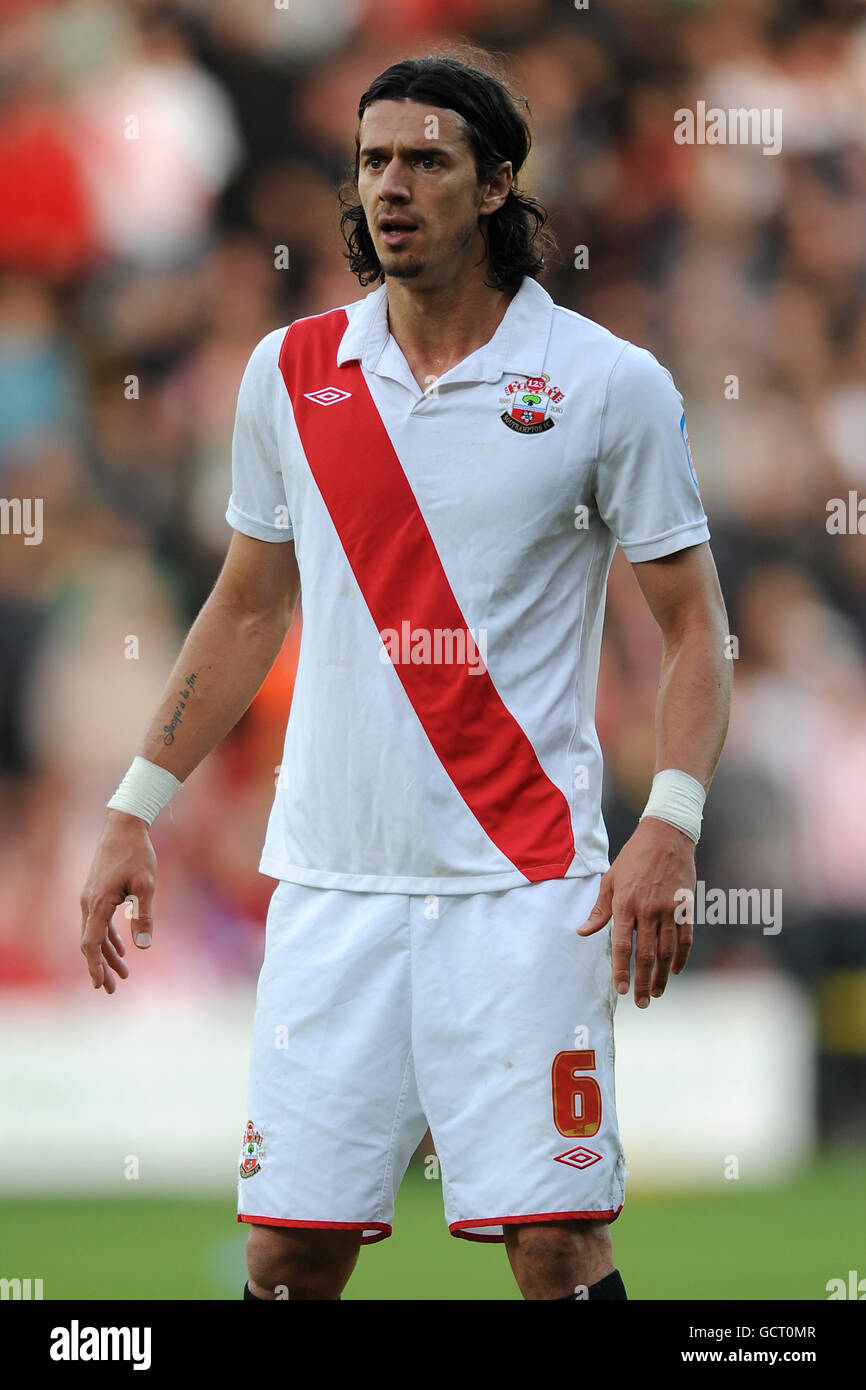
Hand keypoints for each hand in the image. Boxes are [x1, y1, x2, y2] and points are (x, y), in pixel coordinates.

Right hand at [79, 810, 156, 993]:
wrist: (124, 826)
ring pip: (96, 934)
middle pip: (91, 943)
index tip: (100, 985)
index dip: (95, 966)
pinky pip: (100, 922)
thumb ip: (144, 915)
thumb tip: (144, 946)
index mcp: (98, 903)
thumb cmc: (137, 853)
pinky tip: (123, 948)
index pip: (91, 943)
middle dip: (101, 967)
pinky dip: (109, 937)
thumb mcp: (146, 885)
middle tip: (111, 990)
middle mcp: (89, 903)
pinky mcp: (98, 893)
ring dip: (107, 954)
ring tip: (122, 974)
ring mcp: (91, 898)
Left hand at [577, 817, 695, 1007]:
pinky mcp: (685, 907)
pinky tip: (674, 971)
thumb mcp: (610, 880)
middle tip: (640, 1003)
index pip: (622, 946)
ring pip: (666, 952)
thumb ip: (599, 910)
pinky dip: (681, 957)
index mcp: (625, 904)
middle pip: (645, 955)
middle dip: (642, 982)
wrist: (666, 836)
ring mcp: (669, 910)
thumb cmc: (633, 858)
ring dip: (661, 976)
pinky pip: (685, 939)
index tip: (621, 990)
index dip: (622, 971)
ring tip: (656, 993)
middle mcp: (648, 910)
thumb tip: (583, 932)